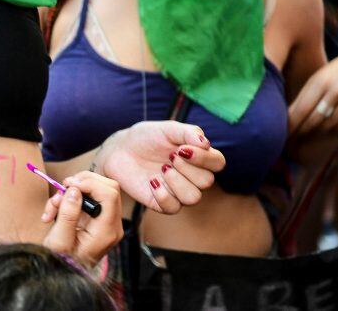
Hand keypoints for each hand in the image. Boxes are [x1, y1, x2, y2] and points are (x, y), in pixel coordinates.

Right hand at [41, 171, 122, 267]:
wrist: (63, 275)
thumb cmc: (61, 262)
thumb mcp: (59, 241)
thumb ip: (68, 214)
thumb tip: (74, 191)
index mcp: (106, 232)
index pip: (110, 195)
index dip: (90, 183)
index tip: (69, 185)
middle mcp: (112, 226)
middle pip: (108, 187)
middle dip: (82, 182)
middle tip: (62, 188)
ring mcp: (106, 222)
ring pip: (97, 189)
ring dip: (73, 190)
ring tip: (54, 205)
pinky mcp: (97, 219)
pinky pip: (88, 197)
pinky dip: (71, 198)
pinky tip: (56, 210)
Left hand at [93, 121, 225, 213]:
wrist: (120, 150)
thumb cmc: (146, 137)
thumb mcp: (166, 129)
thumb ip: (187, 132)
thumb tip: (206, 143)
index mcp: (198, 157)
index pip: (218, 162)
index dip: (205, 158)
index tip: (182, 148)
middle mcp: (192, 176)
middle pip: (207, 181)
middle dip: (188, 168)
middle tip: (169, 156)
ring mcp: (178, 191)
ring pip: (193, 198)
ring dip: (177, 182)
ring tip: (162, 169)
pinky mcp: (162, 203)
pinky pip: (173, 208)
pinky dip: (163, 195)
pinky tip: (152, 181)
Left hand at [289, 51, 337, 137]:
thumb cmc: (332, 75)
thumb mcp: (316, 80)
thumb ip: (303, 98)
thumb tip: (286, 119)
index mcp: (321, 82)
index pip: (303, 109)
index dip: (292, 123)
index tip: (283, 133)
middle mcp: (337, 92)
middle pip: (314, 120)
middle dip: (301, 130)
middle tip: (291, 136)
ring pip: (327, 126)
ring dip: (314, 131)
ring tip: (305, 132)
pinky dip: (330, 129)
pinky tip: (322, 128)